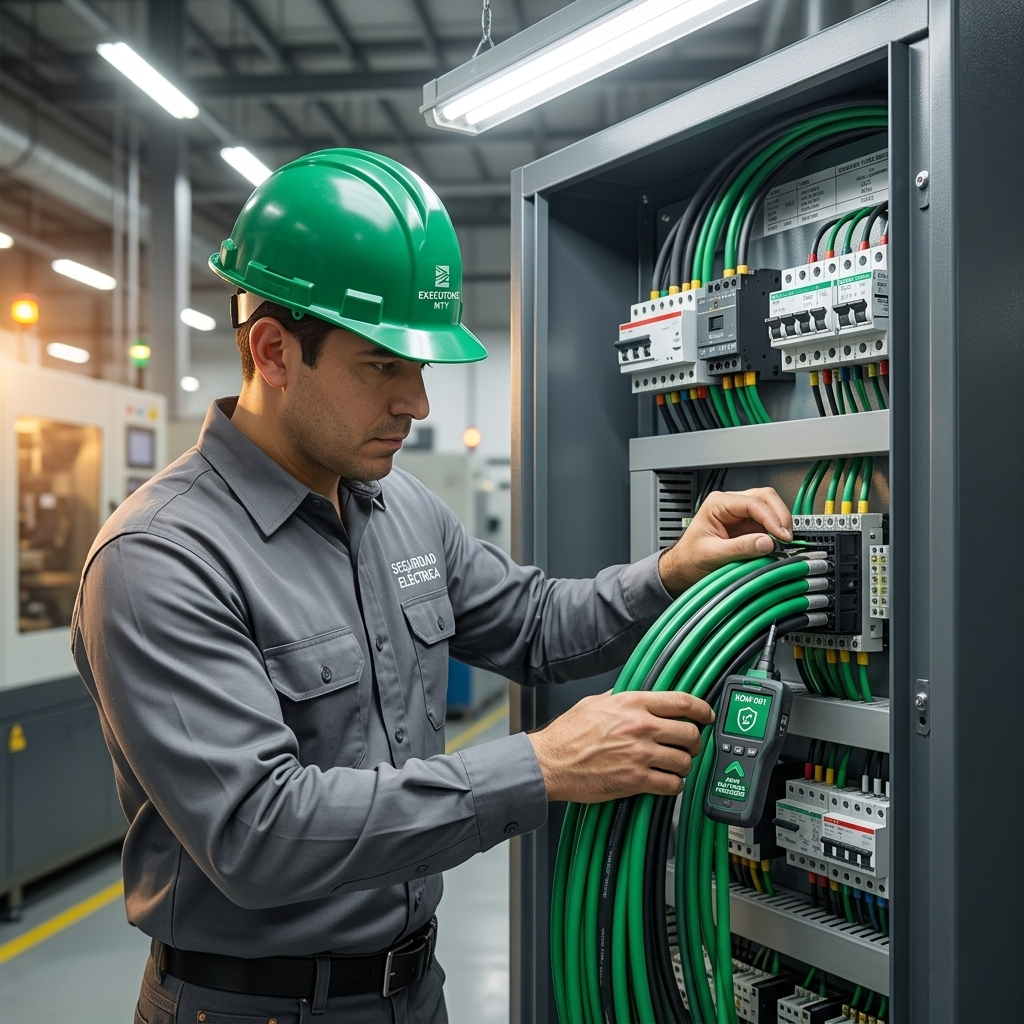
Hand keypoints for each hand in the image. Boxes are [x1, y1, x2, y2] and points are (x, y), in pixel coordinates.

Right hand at [527, 690, 714, 801]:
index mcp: (633, 704)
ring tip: (675, 765)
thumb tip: (639, 695)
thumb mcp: (595, 703)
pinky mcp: (636, 780)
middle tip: (689, 746)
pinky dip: (674, 785)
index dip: (702, 709)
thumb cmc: (568, 734)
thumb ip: (621, 698)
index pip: (682, 702)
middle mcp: (641, 727)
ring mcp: (640, 754)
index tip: (706, 715)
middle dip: (694, 741)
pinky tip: (666, 782)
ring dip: (684, 765)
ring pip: (684, 761)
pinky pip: (672, 785)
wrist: (550, 762)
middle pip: (690, 733)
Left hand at [658, 487, 791, 595]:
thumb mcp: (713, 554)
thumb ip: (740, 548)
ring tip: (783, 543)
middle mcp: (731, 505)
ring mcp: (741, 515)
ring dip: (779, 525)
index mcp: (718, 504)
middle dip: (780, 516)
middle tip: (787, 537)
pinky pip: (768, 525)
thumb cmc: (688, 558)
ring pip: (770, 509)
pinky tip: (777, 545)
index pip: (752, 502)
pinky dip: (776, 534)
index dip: (771, 517)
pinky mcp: (747, 528)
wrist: (681, 569)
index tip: (781, 535)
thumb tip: (767, 543)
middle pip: (766, 498)